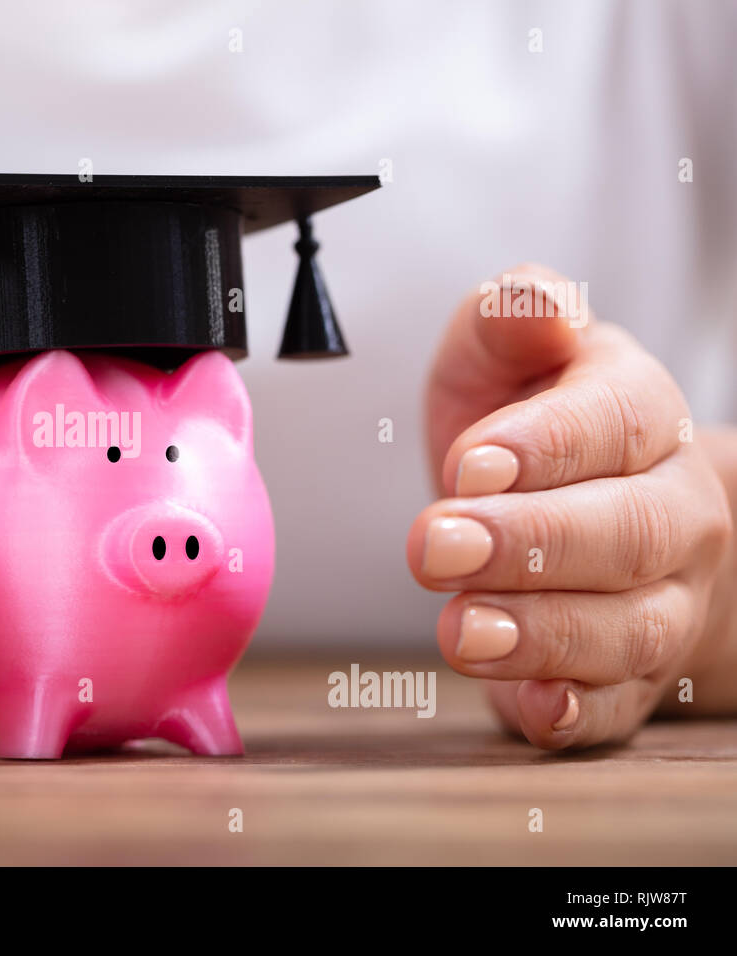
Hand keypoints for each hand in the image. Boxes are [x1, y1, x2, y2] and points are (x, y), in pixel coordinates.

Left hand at [407, 264, 732, 748]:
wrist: (576, 508)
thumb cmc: (527, 426)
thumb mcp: (502, 353)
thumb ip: (509, 316)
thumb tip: (535, 305)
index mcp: (642, 416)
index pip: (617, 424)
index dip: (547, 445)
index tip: (469, 465)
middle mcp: (672, 511)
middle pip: (629, 533)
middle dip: (530, 544)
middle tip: (435, 546)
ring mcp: (660, 600)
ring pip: (629, 626)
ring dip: (544, 633)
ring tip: (460, 628)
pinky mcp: (627, 676)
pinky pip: (616, 706)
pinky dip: (573, 710)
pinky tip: (527, 704)